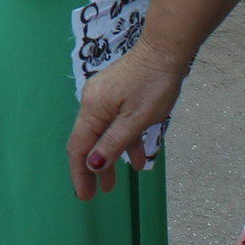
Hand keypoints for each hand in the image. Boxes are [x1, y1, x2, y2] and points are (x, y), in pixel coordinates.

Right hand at [65, 37, 189, 199]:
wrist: (166, 49)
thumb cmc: (153, 83)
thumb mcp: (137, 120)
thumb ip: (114, 144)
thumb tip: (92, 165)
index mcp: (93, 108)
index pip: (79, 148)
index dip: (80, 173)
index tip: (84, 195)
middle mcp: (93, 102)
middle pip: (88, 142)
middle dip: (93, 169)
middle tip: (97, 193)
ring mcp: (105, 97)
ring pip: (103, 133)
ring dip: (109, 157)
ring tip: (115, 182)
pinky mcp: (116, 93)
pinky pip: (115, 123)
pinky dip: (123, 140)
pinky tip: (136, 157)